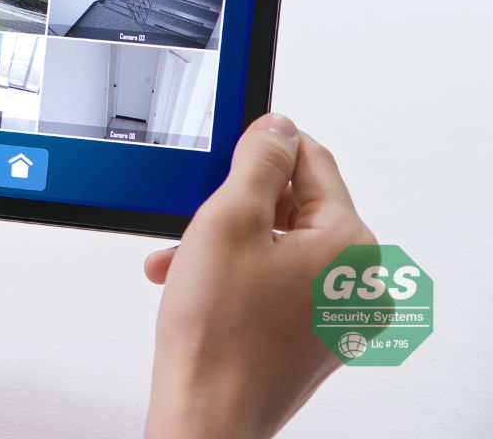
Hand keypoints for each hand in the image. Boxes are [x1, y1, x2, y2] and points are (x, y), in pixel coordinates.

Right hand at [143, 114, 374, 438]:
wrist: (207, 413)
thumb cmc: (218, 334)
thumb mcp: (228, 219)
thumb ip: (258, 161)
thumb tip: (277, 127)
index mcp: (350, 245)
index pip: (312, 162)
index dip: (263, 148)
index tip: (228, 148)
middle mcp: (356, 281)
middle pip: (294, 208)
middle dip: (234, 208)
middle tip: (192, 221)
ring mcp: (337, 314)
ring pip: (277, 248)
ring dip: (226, 244)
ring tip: (181, 262)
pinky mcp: (312, 339)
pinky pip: (276, 285)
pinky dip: (235, 278)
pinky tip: (196, 288)